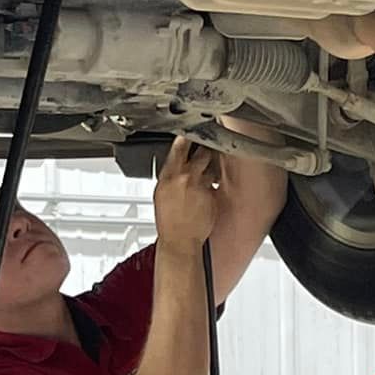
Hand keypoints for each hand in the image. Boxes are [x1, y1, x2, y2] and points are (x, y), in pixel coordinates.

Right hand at [153, 137, 219, 255]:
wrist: (179, 242)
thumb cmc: (168, 222)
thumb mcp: (161, 194)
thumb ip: (170, 176)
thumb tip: (176, 165)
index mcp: (168, 175)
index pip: (179, 147)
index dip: (187, 137)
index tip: (191, 132)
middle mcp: (184, 177)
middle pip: (201, 152)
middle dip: (205, 149)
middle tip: (205, 148)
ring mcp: (200, 185)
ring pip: (211, 166)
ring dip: (210, 167)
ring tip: (205, 175)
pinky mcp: (211, 195)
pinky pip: (214, 184)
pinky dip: (212, 185)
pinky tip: (206, 193)